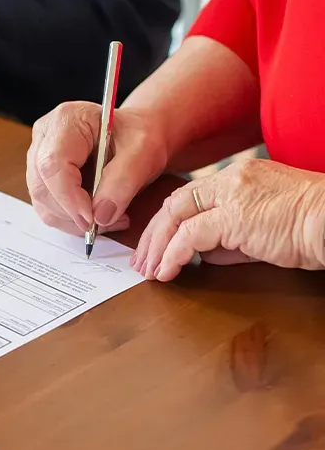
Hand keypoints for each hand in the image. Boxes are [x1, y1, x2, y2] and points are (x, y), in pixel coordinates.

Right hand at [27, 101, 169, 234]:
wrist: (133, 136)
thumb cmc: (136, 136)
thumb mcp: (143, 153)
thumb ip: (123, 182)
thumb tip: (100, 216)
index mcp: (67, 120)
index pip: (53, 163)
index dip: (68, 196)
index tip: (92, 218)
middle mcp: (45, 136)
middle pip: (43, 186)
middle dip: (72, 213)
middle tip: (106, 222)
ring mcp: (38, 157)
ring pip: (42, 201)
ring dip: (72, 220)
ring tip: (107, 218)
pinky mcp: (41, 177)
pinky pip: (46, 208)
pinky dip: (70, 220)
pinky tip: (95, 215)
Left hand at [133, 159, 324, 281]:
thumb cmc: (312, 227)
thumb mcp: (263, 230)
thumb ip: (230, 240)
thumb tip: (204, 256)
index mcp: (238, 177)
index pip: (189, 196)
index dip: (167, 223)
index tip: (155, 245)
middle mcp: (230, 180)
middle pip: (174, 204)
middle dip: (153, 235)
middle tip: (142, 261)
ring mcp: (231, 195)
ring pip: (175, 217)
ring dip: (157, 247)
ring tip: (149, 271)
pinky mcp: (233, 217)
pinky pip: (189, 236)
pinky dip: (172, 255)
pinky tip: (167, 272)